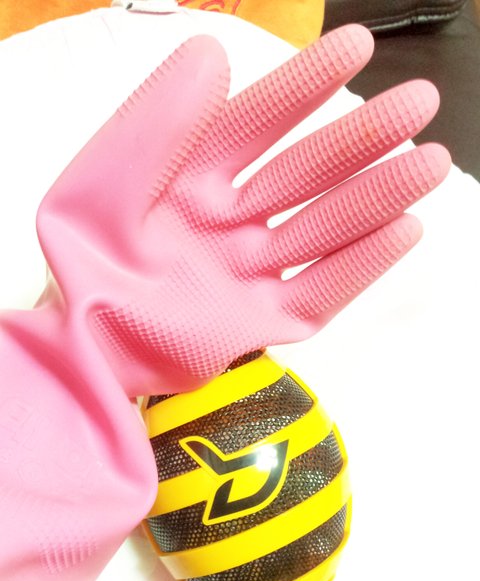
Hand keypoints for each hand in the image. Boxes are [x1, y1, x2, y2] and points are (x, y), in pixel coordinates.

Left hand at [37, 26, 449, 396]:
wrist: (86, 345)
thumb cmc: (85, 263)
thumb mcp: (104, 181)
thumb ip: (158, 121)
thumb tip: (213, 52)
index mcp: (194, 178)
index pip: (259, 122)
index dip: (305, 86)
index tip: (357, 48)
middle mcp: (231, 221)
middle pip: (305, 173)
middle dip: (360, 138)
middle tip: (418, 103)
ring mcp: (251, 272)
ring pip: (324, 230)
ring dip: (377, 198)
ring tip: (430, 163)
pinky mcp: (265, 322)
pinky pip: (321, 292)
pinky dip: (361, 265)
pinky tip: (405, 230)